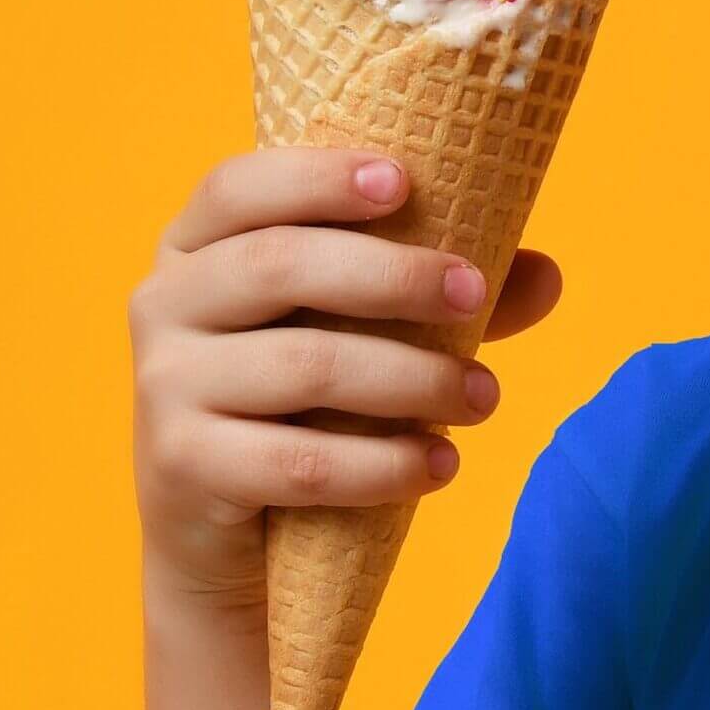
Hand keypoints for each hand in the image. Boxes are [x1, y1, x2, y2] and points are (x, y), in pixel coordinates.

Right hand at [129, 146, 564, 616]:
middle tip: (473, 296)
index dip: (317, 178)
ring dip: (411, 380)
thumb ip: (436, 297)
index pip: (240, 187)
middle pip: (279, 265)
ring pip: (303, 368)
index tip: (404, 183)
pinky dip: (380, 465)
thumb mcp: (354, 332)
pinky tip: (439, 465)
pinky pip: (295, 462)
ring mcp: (163, 385)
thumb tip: (546, 275)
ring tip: (483, 397)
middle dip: (392, 276)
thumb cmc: (297, 401)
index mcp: (194, 245)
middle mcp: (162, 302)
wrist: (216, 530)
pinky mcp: (181, 466)